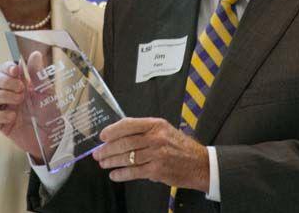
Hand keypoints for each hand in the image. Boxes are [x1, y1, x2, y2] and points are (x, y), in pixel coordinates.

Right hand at [0, 54, 61, 161]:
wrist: (51, 135)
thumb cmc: (49, 111)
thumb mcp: (46, 91)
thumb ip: (38, 74)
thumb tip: (34, 54)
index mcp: (20, 83)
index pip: (5, 69)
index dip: (7, 67)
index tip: (15, 70)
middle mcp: (9, 93)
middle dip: (6, 82)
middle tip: (21, 88)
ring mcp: (4, 107)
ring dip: (4, 96)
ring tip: (19, 100)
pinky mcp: (1, 123)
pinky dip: (1, 114)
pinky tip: (13, 116)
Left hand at [92, 117, 209, 191]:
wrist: (200, 164)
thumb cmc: (180, 147)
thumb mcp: (165, 130)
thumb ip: (145, 131)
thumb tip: (119, 136)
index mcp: (156, 124)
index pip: (128, 124)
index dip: (112, 130)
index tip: (102, 136)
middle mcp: (156, 137)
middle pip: (124, 142)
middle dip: (107, 149)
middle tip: (98, 153)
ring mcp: (156, 154)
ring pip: (127, 158)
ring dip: (111, 161)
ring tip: (103, 163)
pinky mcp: (157, 170)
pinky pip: (134, 172)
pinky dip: (121, 174)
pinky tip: (114, 175)